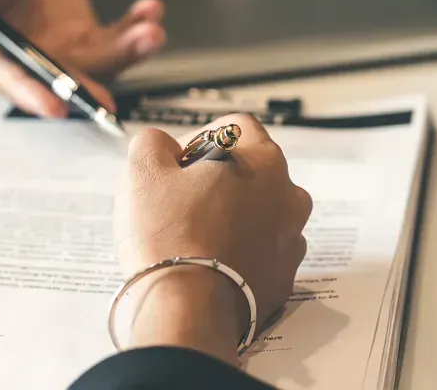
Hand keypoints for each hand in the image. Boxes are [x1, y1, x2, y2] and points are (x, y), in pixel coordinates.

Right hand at [0, 0, 165, 116]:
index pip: (5, 73)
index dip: (29, 91)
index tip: (56, 106)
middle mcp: (24, 56)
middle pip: (57, 79)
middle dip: (86, 88)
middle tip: (110, 98)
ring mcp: (58, 50)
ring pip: (95, 63)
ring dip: (125, 52)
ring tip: (151, 32)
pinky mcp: (84, 38)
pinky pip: (114, 39)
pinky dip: (134, 28)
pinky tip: (151, 9)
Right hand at [114, 115, 312, 362]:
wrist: (189, 309)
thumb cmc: (169, 234)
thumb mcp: (144, 170)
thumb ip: (154, 143)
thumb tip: (161, 145)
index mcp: (263, 160)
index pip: (237, 126)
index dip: (201, 137)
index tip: (177, 161)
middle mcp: (289, 194)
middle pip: (252, 170)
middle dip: (220, 178)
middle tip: (181, 198)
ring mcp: (292, 238)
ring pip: (261, 212)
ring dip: (234, 215)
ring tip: (196, 234)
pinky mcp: (285, 277)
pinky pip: (263, 252)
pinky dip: (242, 252)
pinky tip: (212, 262)